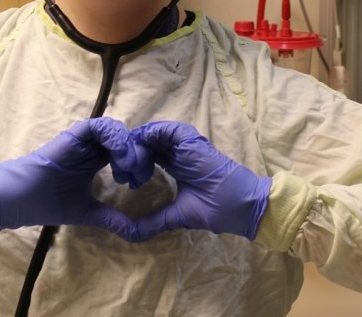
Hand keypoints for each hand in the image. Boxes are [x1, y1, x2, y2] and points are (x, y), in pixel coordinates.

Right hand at [0, 117, 148, 238]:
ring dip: (128, 147)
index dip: (138, 164)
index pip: (126, 153)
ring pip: (116, 130)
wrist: (20, 199)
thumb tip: (139, 234)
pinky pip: (100, 126)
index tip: (137, 183)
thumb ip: (113, 219)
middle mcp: (93, 147)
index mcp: (96, 160)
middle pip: (126, 140)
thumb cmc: (49, 203)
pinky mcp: (75, 135)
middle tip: (138, 176)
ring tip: (128, 169)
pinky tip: (119, 158)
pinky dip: (115, 138)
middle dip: (138, 155)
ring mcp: (84, 140)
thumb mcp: (89, 212)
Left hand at [131, 121, 270, 240]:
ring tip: (128, 166)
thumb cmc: (215, 210)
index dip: (132, 164)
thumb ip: (153, 221)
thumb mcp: (176, 216)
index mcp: (176, 165)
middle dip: (129, 155)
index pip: (147, 155)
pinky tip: (140, 154)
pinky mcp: (189, 140)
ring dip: (136, 146)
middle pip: (145, 144)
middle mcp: (178, 152)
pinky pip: (164, 130)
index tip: (124, 181)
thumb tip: (129, 233)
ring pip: (151, 135)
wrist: (240, 206)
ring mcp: (183, 144)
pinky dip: (148, 136)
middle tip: (121, 174)